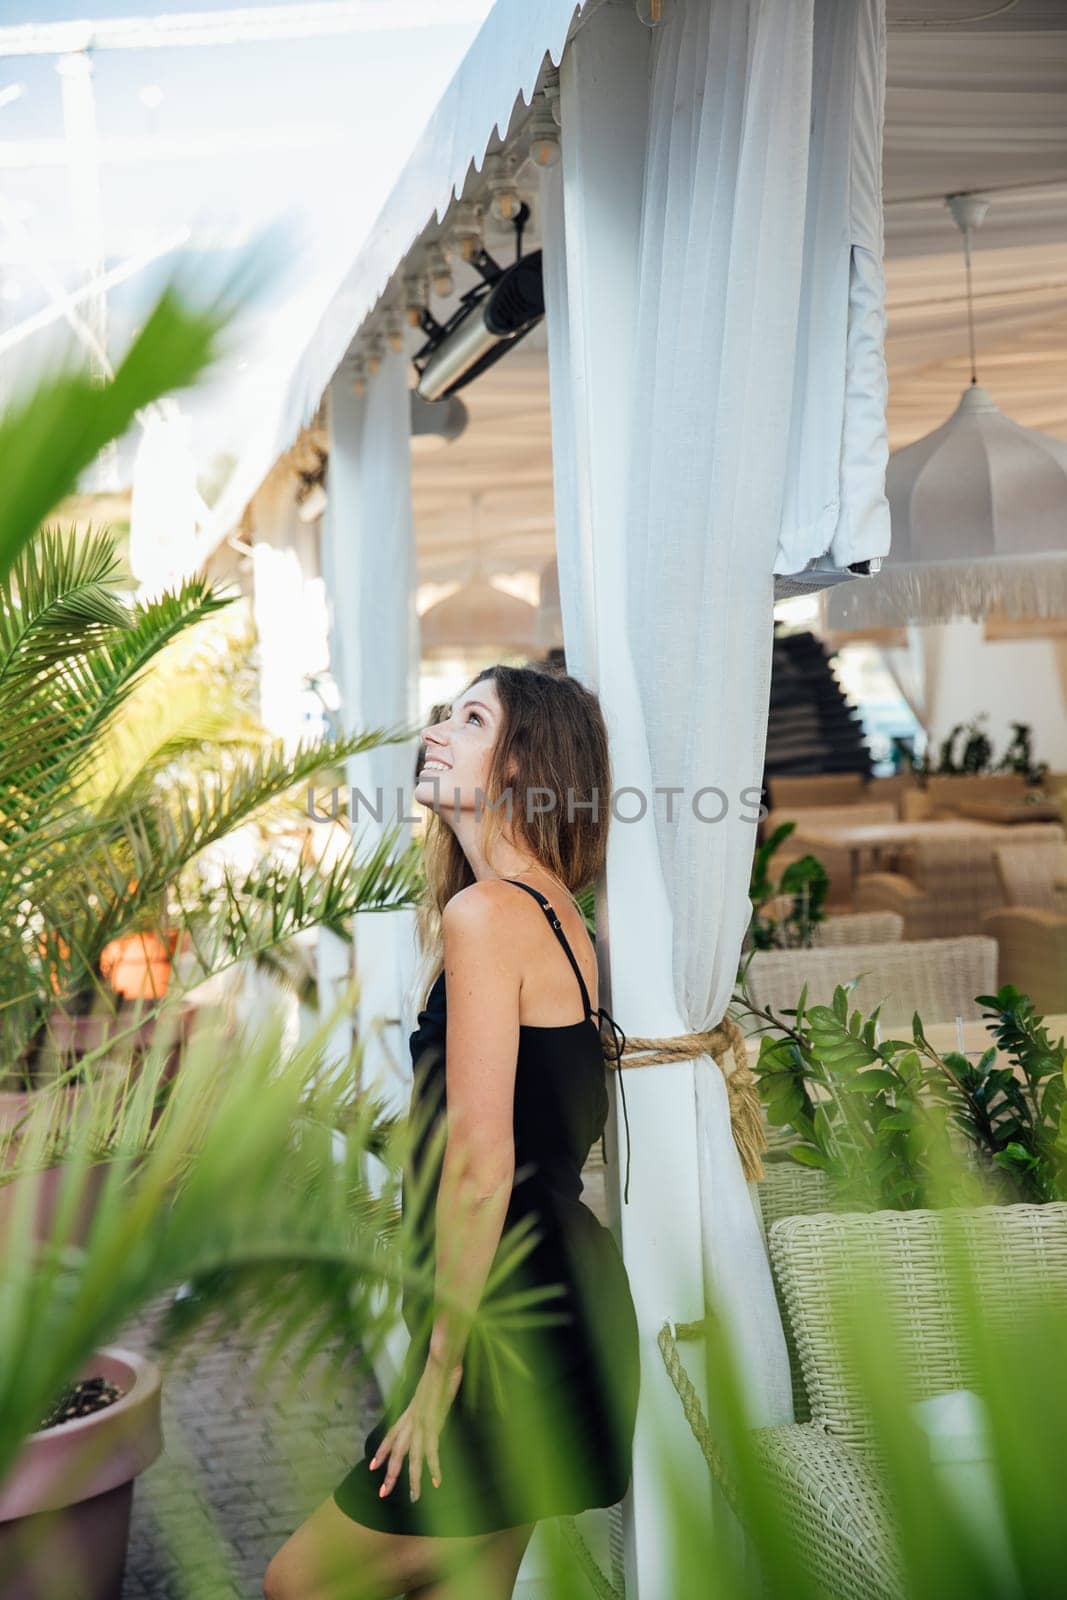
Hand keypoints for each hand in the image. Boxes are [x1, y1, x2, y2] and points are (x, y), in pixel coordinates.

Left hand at [370, 1353, 462, 1502]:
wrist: (441, 1360)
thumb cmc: (439, 1370)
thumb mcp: (427, 1390)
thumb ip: (424, 1402)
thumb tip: (428, 1408)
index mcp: (408, 1411)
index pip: (391, 1435)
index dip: (381, 1451)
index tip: (373, 1467)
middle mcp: (410, 1419)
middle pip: (398, 1451)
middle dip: (391, 1474)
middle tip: (383, 1493)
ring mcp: (421, 1422)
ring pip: (413, 1457)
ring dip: (413, 1478)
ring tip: (414, 1496)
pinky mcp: (433, 1423)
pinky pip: (432, 1450)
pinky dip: (434, 1467)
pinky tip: (437, 1481)